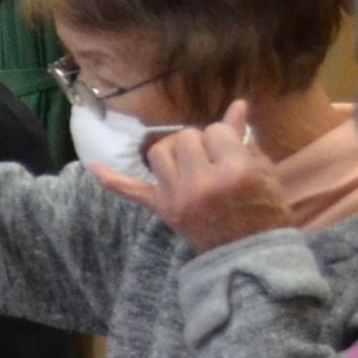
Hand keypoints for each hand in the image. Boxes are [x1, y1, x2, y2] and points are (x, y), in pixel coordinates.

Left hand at [97, 105, 294, 253]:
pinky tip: (93, 165)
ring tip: (189, 161)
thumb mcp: (262, 171)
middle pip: (185, 137)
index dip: (224, 138)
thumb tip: (237, 104)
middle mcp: (200, 183)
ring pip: (159, 152)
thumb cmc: (264, 208)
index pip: (215, 130)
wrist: (247, 253)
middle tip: (214, 160)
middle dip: (200, 142)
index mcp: (233, 171)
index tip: (233, 153)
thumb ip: (242, 138)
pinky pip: (130, 191)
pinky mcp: (162, 208)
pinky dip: (112, 179)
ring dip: (173, 151)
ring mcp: (176, 197)